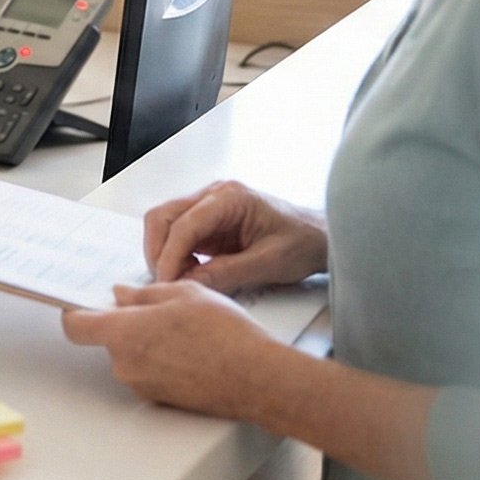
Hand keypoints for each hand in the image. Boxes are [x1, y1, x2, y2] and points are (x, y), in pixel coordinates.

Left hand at [61, 280, 282, 420]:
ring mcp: (141, 385)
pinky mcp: (159, 399)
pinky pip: (148, 372)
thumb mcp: (185, 293)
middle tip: (162, 309)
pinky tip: (192, 350)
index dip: (77, 312)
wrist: (254, 376)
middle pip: (109, 339)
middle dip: (128, 323)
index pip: (77, 326)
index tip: (86, 303)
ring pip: (131, 355)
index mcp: (125, 333)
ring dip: (147, 341)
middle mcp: (126, 364)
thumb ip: (145, 294)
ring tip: (186, 329)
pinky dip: (161, 360)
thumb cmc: (224, 334)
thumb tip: (122, 295)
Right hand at [144, 180, 327, 292]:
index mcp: (231, 197)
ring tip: (182, 281)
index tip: (168, 285)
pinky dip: (176, 257)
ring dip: (164, 254)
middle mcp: (215, 195)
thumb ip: (227, 272)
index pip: (184, 224)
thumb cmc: (303, 243)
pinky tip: (190, 276)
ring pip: (166, 226)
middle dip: (159, 252)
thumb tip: (188, 283)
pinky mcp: (210, 224)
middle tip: (169, 284)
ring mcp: (210, 208)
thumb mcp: (268, 262)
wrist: (320, 237)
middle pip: (163, 217)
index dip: (170, 256)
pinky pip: (179, 237)